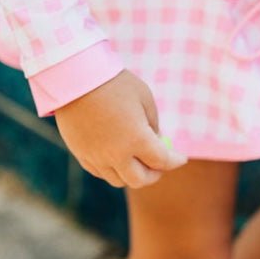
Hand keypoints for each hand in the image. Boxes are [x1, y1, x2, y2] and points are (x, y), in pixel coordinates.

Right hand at [53, 68, 188, 188]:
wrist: (77, 78)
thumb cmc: (115, 83)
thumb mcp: (144, 97)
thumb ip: (152, 123)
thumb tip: (156, 140)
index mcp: (137, 139)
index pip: (162, 161)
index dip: (175, 161)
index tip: (181, 158)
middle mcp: (117, 154)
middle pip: (140, 180)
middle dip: (154, 174)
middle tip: (158, 165)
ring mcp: (97, 157)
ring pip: (118, 180)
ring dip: (132, 174)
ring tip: (137, 160)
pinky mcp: (81, 154)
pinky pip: (100, 172)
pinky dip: (112, 169)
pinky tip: (117, 157)